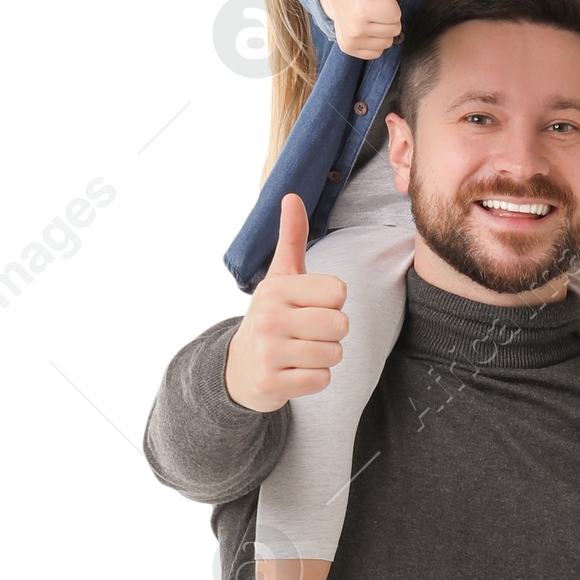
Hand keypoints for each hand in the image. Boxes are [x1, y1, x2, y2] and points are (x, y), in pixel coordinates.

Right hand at [224, 194, 346, 412]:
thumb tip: (292, 195)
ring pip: (333, 354)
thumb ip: (292, 239)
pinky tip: (295, 372)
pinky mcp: (272, 383)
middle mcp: (269, 318)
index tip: (311, 306)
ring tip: (301, 352)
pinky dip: (315, 379)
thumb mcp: (280, 277)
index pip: (338, 291)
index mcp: (276, 289)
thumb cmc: (272, 318)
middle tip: (308, 333)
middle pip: (340, 324)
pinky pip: (322, 380)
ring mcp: (268, 352)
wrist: (239, 369)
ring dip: (325, 357)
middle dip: (332, 333)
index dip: (332, 302)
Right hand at [317, 0, 402, 60]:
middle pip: (394, 29)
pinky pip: (378, 51)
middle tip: (374, 5)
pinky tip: (366, 26)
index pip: (395, 14)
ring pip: (388, 41)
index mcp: (361, 9)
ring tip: (370, 14)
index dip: (390, 1)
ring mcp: (352, 42)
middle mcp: (355, 30)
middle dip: (388, 15)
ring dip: (383, 28)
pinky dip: (375, 40)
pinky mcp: (350, 51)